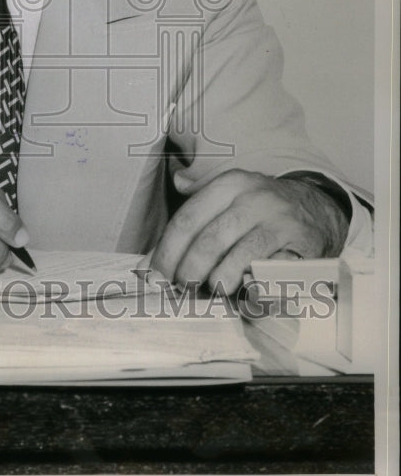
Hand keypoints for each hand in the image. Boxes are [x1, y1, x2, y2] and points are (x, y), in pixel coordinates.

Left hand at [150, 169, 349, 294]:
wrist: (318, 206)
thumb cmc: (262, 206)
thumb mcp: (233, 189)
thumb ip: (201, 192)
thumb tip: (177, 182)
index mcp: (230, 184)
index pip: (188, 219)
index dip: (168, 251)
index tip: (157, 274)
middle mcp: (254, 198)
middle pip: (210, 240)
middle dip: (190, 270)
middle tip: (182, 287)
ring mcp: (279, 221)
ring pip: (240, 255)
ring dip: (220, 279)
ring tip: (213, 289)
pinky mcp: (301, 244)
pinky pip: (274, 270)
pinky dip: (256, 286)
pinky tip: (246, 293)